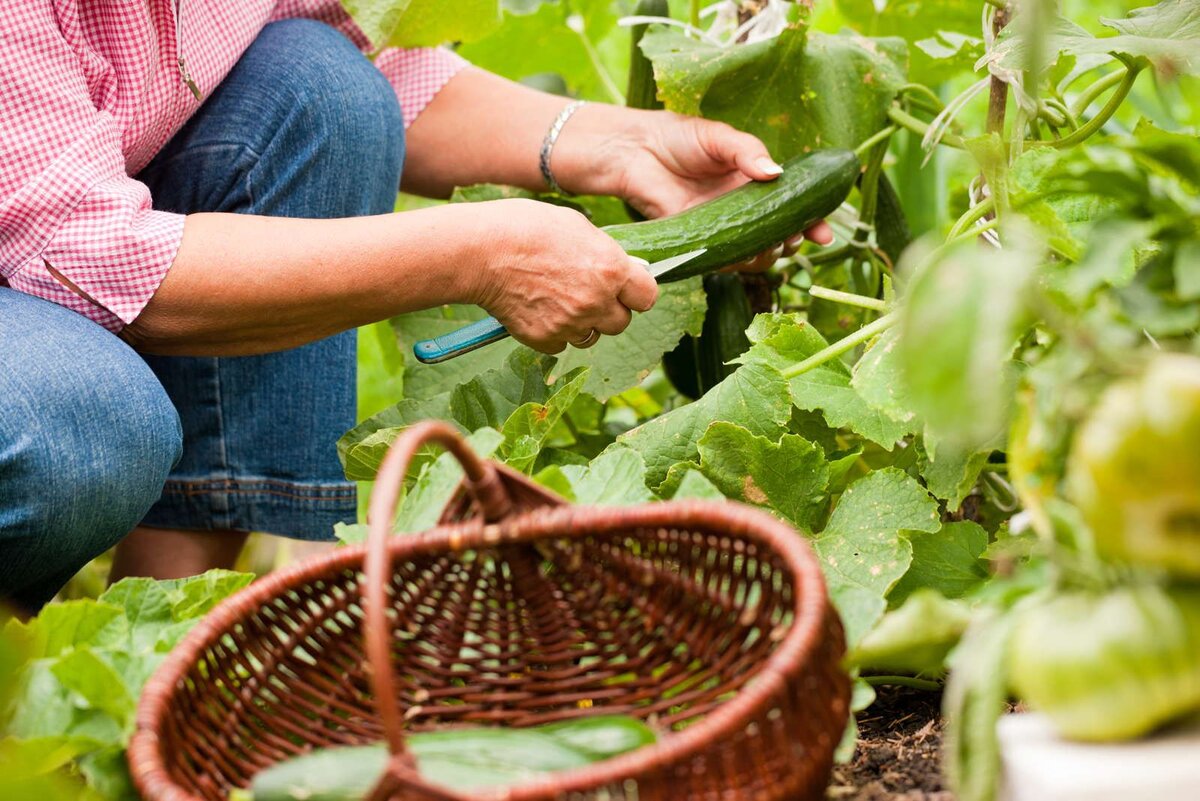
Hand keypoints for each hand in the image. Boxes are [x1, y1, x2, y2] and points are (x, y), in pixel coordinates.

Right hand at [467, 199, 658, 353]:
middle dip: (609, 310)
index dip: (638, 292)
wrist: (481, 252)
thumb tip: (622, 270)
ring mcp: (571, 324)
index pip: (647, 296)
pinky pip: (561, 344)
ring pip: (591, 336)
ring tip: (558, 299)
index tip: (628, 290)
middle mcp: (596, 301)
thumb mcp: (578, 227)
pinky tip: (539, 310)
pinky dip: (554, 332)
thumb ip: (605, 254)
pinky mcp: (545, 339)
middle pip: (621, 322)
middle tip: (587, 293)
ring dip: (582, 323)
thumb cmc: (527, 228)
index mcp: (611, 269)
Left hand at [553, 106, 833, 269]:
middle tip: (795, 235)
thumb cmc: (678, 138)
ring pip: (755, 254)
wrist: (635, 152)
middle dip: (794, 240)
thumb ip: (749, 152)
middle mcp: (743, 210)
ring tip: (775, 244)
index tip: (823, 231)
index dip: (811, 221)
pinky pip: (725, 261)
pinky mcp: (699, 242)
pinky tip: (748, 255)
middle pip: (779, 236)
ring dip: (770, 254)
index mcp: (754, 183)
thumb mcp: (721, 138)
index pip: (791, 207)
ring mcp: (723, 229)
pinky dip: (740, 263)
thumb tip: (777, 173)